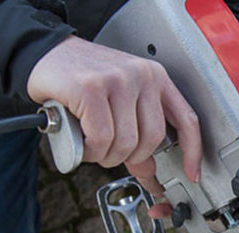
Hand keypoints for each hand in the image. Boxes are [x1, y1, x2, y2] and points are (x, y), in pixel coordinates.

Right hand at [27, 36, 200, 216]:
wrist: (46, 54)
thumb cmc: (83, 79)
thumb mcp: (120, 102)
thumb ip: (138, 134)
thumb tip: (150, 173)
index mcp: (156, 78)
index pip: (187, 119)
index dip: (193, 151)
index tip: (191, 173)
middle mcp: (142, 75)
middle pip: (152, 139)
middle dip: (130, 158)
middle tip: (110, 154)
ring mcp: (118, 80)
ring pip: (126, 142)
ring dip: (105, 155)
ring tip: (92, 145)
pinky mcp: (91, 88)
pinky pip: (101, 138)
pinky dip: (90, 150)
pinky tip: (81, 141)